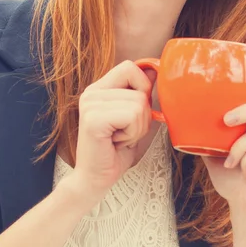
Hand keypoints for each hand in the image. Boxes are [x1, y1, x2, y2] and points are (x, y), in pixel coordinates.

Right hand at [71, 60, 152, 200]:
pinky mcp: (93, 119)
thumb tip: (155, 70)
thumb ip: (140, 92)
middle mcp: (91, 92)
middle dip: (143, 115)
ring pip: (139, 104)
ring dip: (138, 128)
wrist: (95, 179)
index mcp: (99, 88)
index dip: (143, 86)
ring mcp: (90, 104)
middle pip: (140, 88)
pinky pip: (132, 116)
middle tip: (125, 131)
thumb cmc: (115, 151)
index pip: (129, 67)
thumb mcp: (133, 117)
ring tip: (120, 138)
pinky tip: (116, 142)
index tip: (137, 110)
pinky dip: (132, 133)